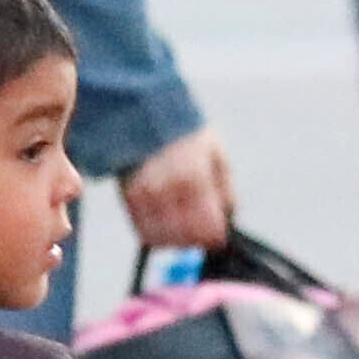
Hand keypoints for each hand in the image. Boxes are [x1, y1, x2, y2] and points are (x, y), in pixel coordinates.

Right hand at [117, 128, 231, 254]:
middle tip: (203, 235)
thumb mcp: (216, 154)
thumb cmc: (184, 135)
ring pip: (164, 239)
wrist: (142, 117)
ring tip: (184, 232)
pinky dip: (157, 236)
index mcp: (194, 179)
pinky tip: (166, 228)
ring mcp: (146, 197)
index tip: (219, 235)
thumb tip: (230, 215)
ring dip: (178, 241)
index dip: (216, 235)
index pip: (208, 226)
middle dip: (198, 239)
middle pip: (187, 237)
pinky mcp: (129, 200)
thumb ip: (226, 187)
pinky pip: (144, 232)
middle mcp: (168, 190)